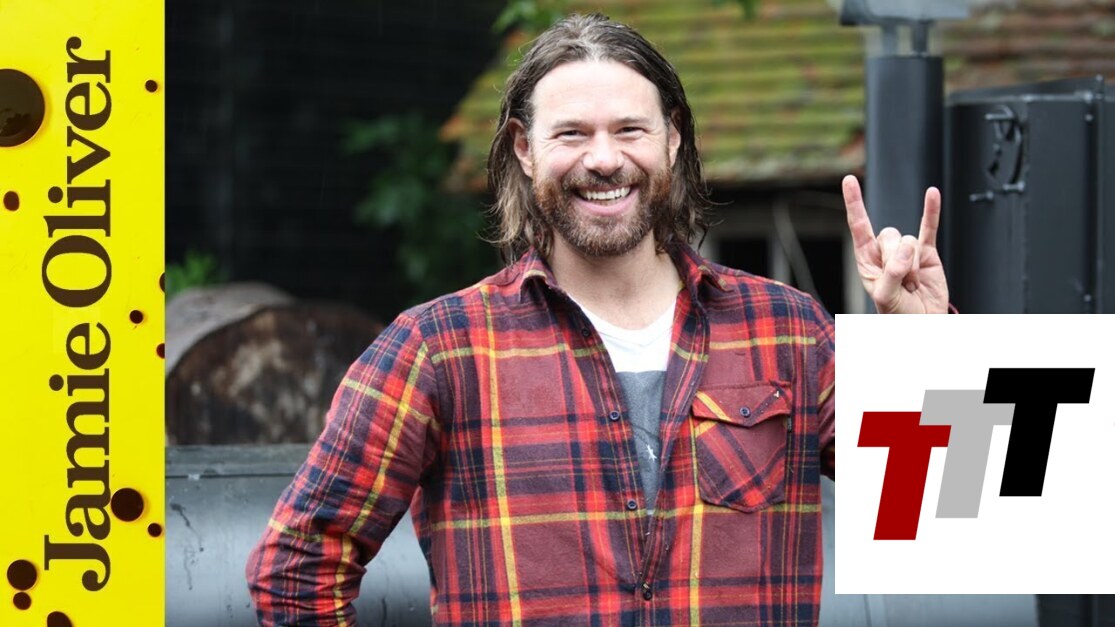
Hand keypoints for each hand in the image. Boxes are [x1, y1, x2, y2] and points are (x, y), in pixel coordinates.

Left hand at [843, 175, 948, 313]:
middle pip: (889, 235)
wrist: (923, 325)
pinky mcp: (928, 253)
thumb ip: (891, 273)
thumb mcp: (886, 297)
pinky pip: (929, 228)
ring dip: (913, 264)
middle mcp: (884, 253)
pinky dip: (931, 211)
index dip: (854, 203)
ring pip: (909, 239)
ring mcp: (907, 251)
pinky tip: (933, 193)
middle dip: (897, 258)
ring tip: (913, 284)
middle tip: (902, 282)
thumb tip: (906, 249)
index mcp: (867, 261)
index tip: (849, 180)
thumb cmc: (898, 315)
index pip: (859, 226)